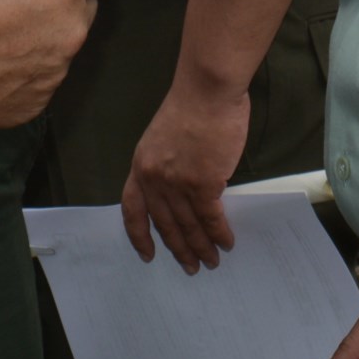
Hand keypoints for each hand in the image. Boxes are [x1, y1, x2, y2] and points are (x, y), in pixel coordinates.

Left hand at [121, 77, 252, 270]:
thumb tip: (188, 192)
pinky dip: (219, 234)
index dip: (139, 236)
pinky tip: (225, 242)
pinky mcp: (202, 184)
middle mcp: (154, 179)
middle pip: (164, 224)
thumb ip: (169, 166)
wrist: (207, 91)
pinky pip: (210, 218)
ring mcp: (177, 184)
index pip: (133, 210)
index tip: (147, 255)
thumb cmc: (192, 105)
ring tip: (211, 262)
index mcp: (141, 166)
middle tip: (190, 267)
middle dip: (178, 249)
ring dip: (201, 248)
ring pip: (188, 226)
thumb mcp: (165, 138)